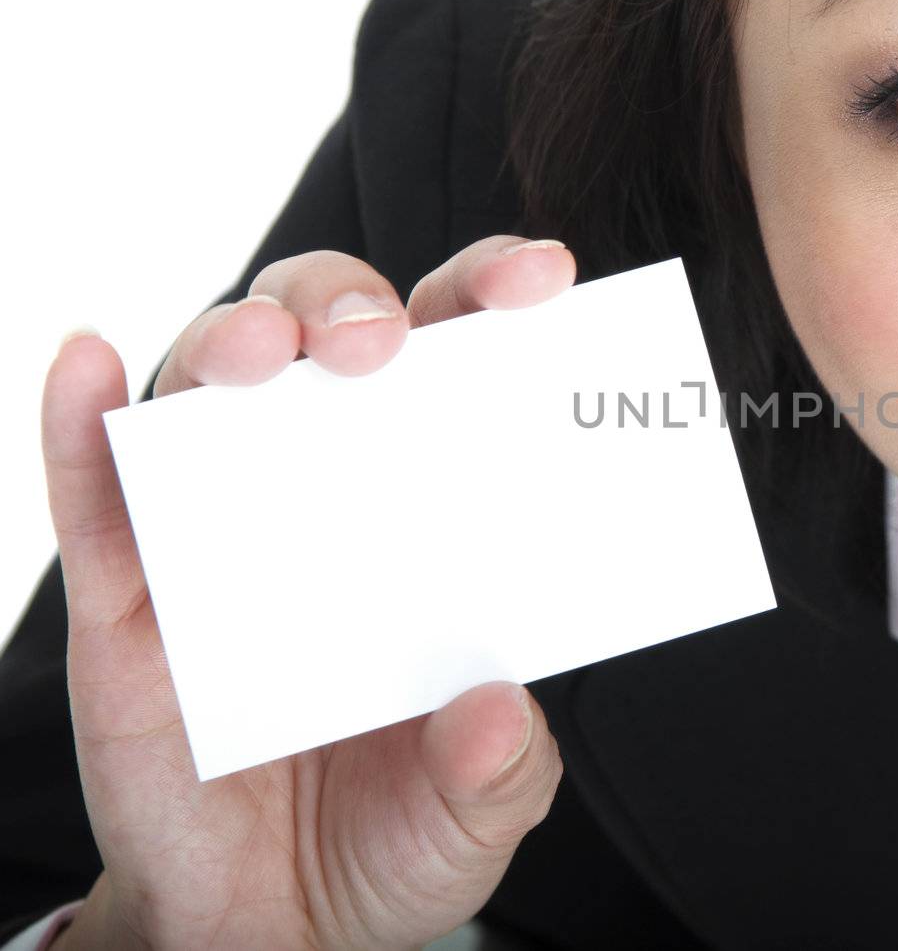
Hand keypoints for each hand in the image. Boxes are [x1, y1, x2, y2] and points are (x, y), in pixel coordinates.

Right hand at [41, 236, 575, 949]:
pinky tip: (92, 365)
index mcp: (434, 513)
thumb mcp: (479, 808)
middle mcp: (331, 494)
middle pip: (332, 345)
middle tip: (382, 344)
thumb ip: (500, 765)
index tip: (544, 280)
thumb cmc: (396, 832)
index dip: (493, 303)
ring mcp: (224, 531)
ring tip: (263, 353)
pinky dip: (85, 422)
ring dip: (233, 340)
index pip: (462, 374)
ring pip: (214, 390)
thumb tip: (491, 714)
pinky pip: (95, 492)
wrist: (275, 927)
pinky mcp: (128, 593)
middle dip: (355, 309)